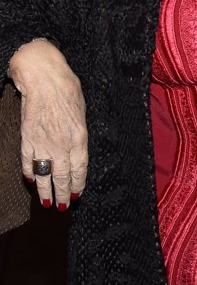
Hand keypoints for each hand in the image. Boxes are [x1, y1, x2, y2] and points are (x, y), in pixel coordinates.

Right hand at [7, 39, 87, 210]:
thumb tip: (77, 147)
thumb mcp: (82, 111)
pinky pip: (27, 162)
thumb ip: (79, 132)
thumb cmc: (67, 89)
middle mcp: (62, 144)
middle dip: (63, 193)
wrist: (44, 78)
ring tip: (47, 202)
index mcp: (79, 137)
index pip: (80, 168)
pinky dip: (29, 173)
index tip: (77, 194)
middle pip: (63, 176)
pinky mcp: (26, 139)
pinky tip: (32, 181)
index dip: (77, 183)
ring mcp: (42, 143)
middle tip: (61, 206)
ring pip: (45, 174)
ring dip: (46, 190)